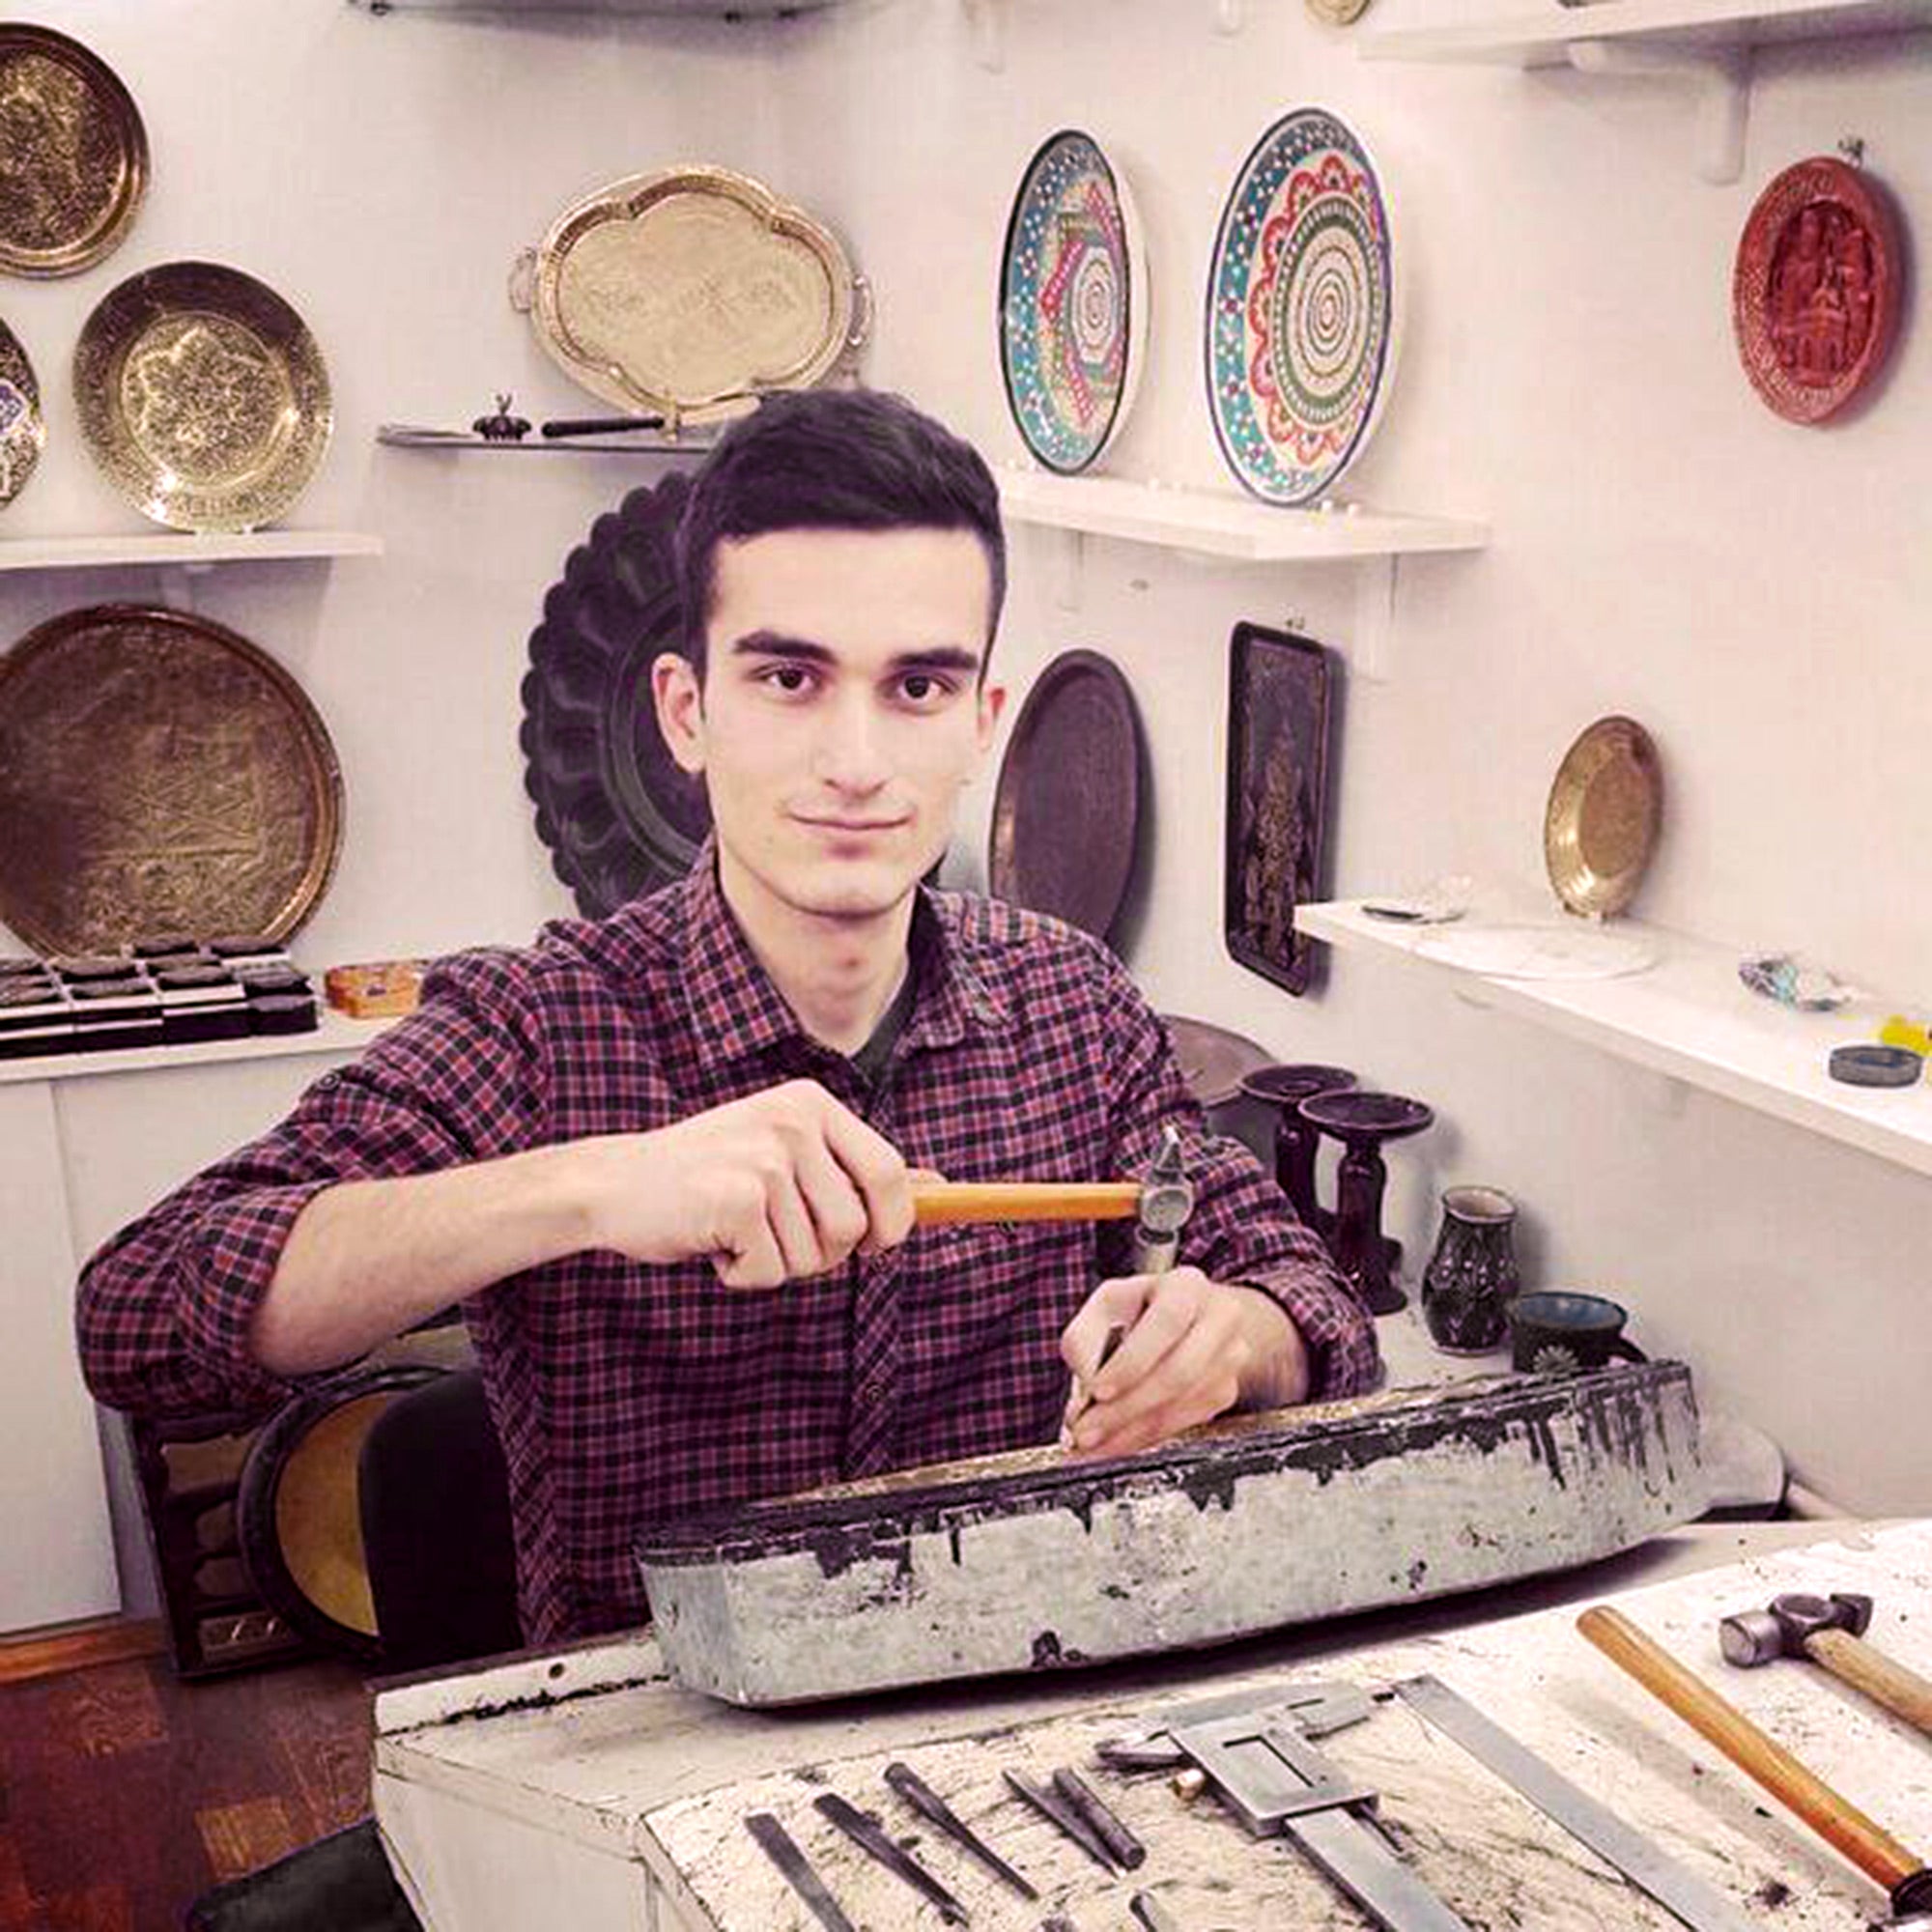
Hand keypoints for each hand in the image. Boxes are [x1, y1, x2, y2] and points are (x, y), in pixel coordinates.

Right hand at [574, 1079, 915, 1288]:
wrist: (615, 1183)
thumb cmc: (705, 1175)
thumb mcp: (783, 1151)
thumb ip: (853, 1167)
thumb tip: (938, 1186)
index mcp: (812, 1104)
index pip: (889, 1172)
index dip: (892, 1223)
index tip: (874, 1244)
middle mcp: (793, 1122)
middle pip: (857, 1226)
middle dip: (825, 1253)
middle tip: (778, 1239)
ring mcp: (765, 1158)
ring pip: (815, 1255)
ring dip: (778, 1263)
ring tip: (736, 1232)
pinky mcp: (737, 1198)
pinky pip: (772, 1271)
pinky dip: (743, 1275)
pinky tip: (712, 1244)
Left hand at [1059, 1268, 1307, 1456]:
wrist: (1189, 1320)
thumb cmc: (1140, 1311)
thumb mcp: (1104, 1308)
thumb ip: (1085, 1343)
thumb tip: (1085, 1394)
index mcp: (1186, 1287)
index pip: (1166, 1323)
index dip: (1133, 1361)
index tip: (1097, 1390)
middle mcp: (1218, 1320)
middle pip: (1179, 1372)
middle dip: (1125, 1408)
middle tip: (1085, 1430)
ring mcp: (1228, 1359)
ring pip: (1180, 1406)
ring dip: (1129, 1431)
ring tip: (1090, 1442)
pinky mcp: (1225, 1393)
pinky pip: (1182, 1424)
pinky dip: (1142, 1439)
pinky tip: (1113, 1443)